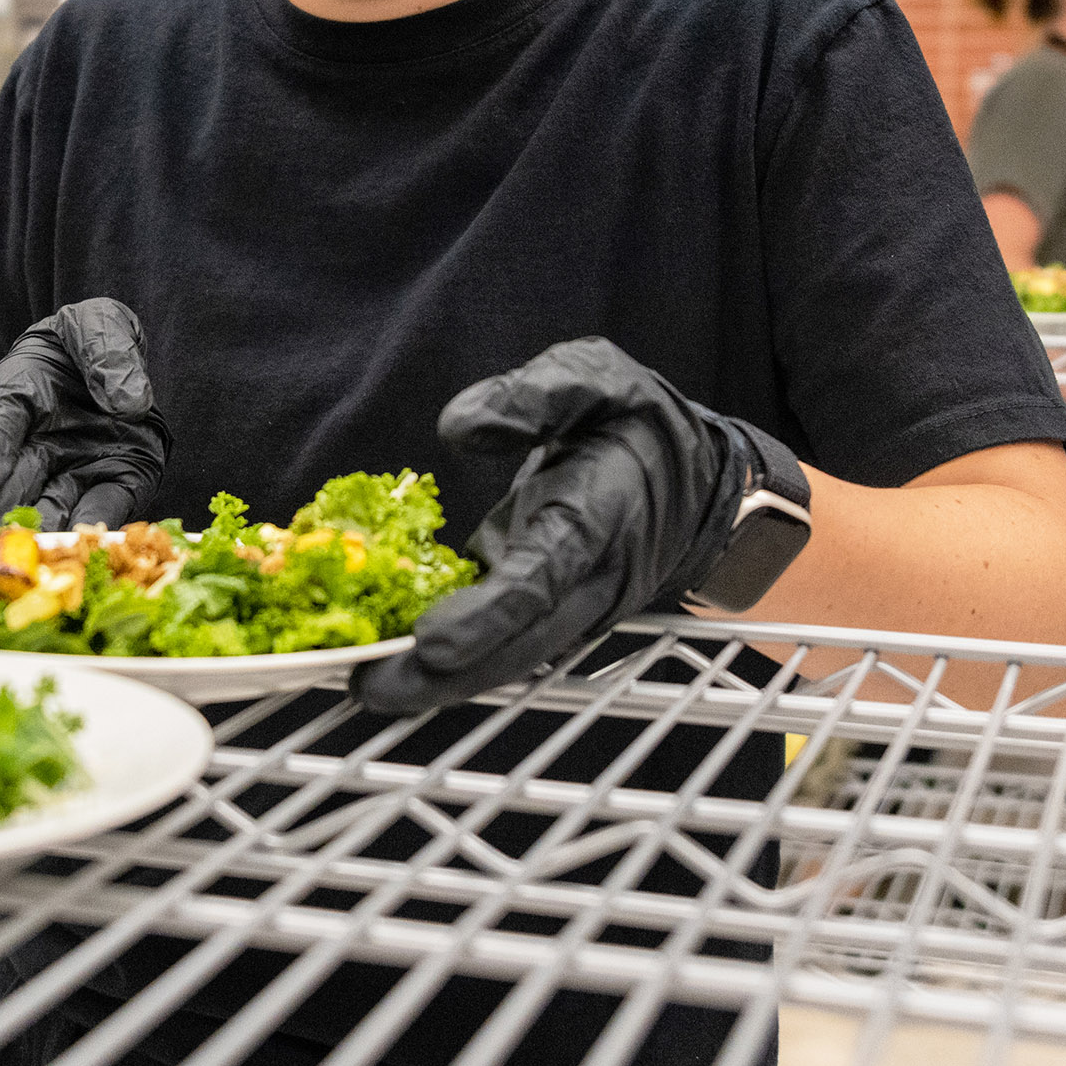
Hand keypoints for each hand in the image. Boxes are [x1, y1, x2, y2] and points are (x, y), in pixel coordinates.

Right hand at [0, 298, 167, 533]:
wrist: (124, 357)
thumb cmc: (91, 338)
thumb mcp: (95, 325)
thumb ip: (105, 351)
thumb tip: (128, 400)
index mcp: (16, 398)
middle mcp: (37, 445)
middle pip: (8, 489)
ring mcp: (76, 468)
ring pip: (51, 508)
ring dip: (39, 537)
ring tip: (26, 565)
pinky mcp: (119, 479)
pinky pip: (106, 505)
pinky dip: (96, 526)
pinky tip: (85, 545)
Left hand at [349, 339, 801, 715]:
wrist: (698, 473)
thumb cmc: (639, 421)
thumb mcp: (595, 378)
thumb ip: (533, 396)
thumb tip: (458, 427)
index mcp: (599, 516)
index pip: (542, 578)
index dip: (486, 617)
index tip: (428, 642)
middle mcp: (589, 575)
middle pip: (521, 642)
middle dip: (447, 676)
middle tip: (370, 687)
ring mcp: (572, 601)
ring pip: (512, 655)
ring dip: (443, 681)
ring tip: (368, 687)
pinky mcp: (549, 605)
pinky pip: (504, 641)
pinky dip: (454, 659)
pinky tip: (393, 664)